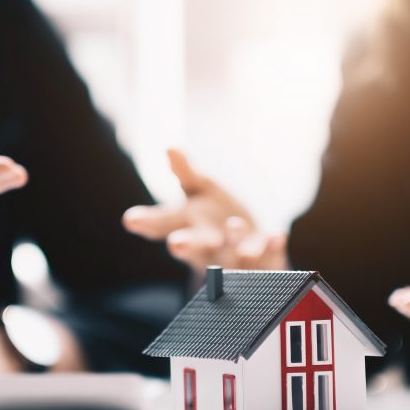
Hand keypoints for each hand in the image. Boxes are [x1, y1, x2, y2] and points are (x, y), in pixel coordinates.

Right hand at [122, 149, 287, 274]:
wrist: (255, 247)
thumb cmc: (216, 216)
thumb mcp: (200, 191)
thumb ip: (185, 173)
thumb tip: (169, 147)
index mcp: (188, 234)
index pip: (164, 228)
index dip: (149, 225)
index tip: (131, 220)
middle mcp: (210, 251)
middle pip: (195, 250)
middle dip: (187, 246)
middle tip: (176, 243)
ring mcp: (238, 260)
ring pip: (233, 256)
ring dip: (234, 240)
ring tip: (234, 224)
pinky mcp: (267, 263)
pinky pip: (271, 257)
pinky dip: (273, 246)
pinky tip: (277, 234)